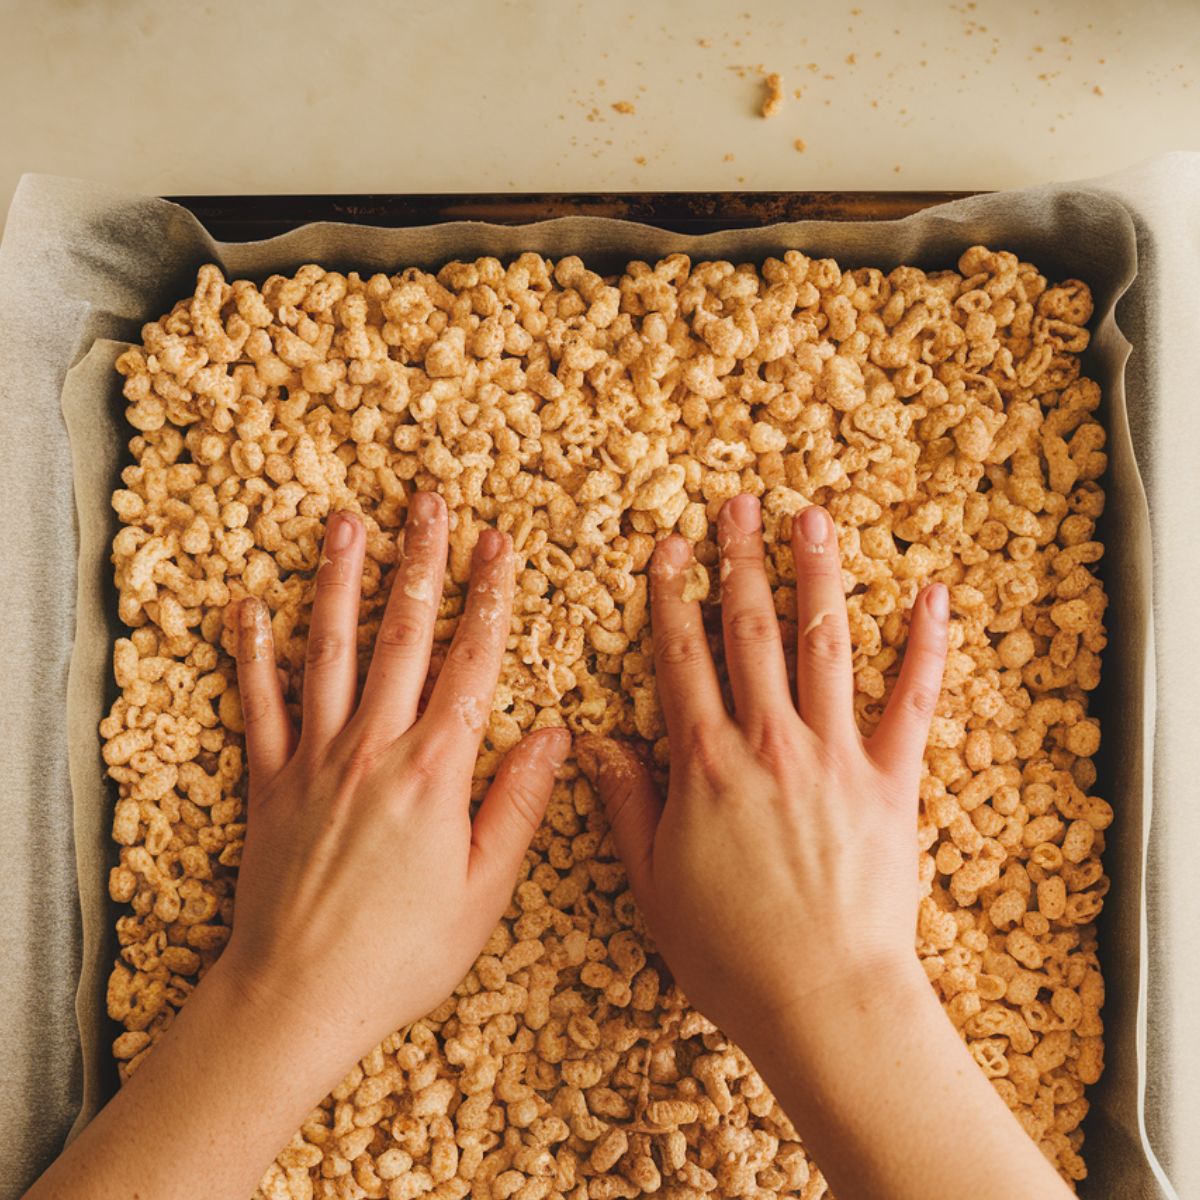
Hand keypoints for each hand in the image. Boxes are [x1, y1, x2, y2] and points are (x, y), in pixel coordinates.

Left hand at [219, 492, 568, 1061]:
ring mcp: (315, 759)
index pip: (473, 664)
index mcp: (435, 771)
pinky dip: (252, 655)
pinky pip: (259, 705)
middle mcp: (374, 747)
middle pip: (404, 635)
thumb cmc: (403, 953)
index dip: (491, 598)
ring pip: (329, 650)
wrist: (298, 995)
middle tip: (428, 503)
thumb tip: (558, 736)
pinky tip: (246, 608)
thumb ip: (520, 804)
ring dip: (341, 582)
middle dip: (422, 562)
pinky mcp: (269, 782)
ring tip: (346, 524)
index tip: (500, 544)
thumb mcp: (486, 889)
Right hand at [578, 493, 947, 1055]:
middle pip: (750, 630)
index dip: (671, 597)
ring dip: (815, 575)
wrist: (824, 999)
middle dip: (740, 561)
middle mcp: (769, 742)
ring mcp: (835, 754)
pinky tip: (931, 596)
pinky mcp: (892, 779)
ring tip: (811, 517)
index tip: (669, 548)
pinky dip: (925, 646)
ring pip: (823, 643)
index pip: (681, 659)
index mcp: (705, 764)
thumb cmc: (731, 953)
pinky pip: (913, 700)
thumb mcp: (653, 883)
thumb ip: (625, 804)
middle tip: (738, 504)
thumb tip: (591, 743)